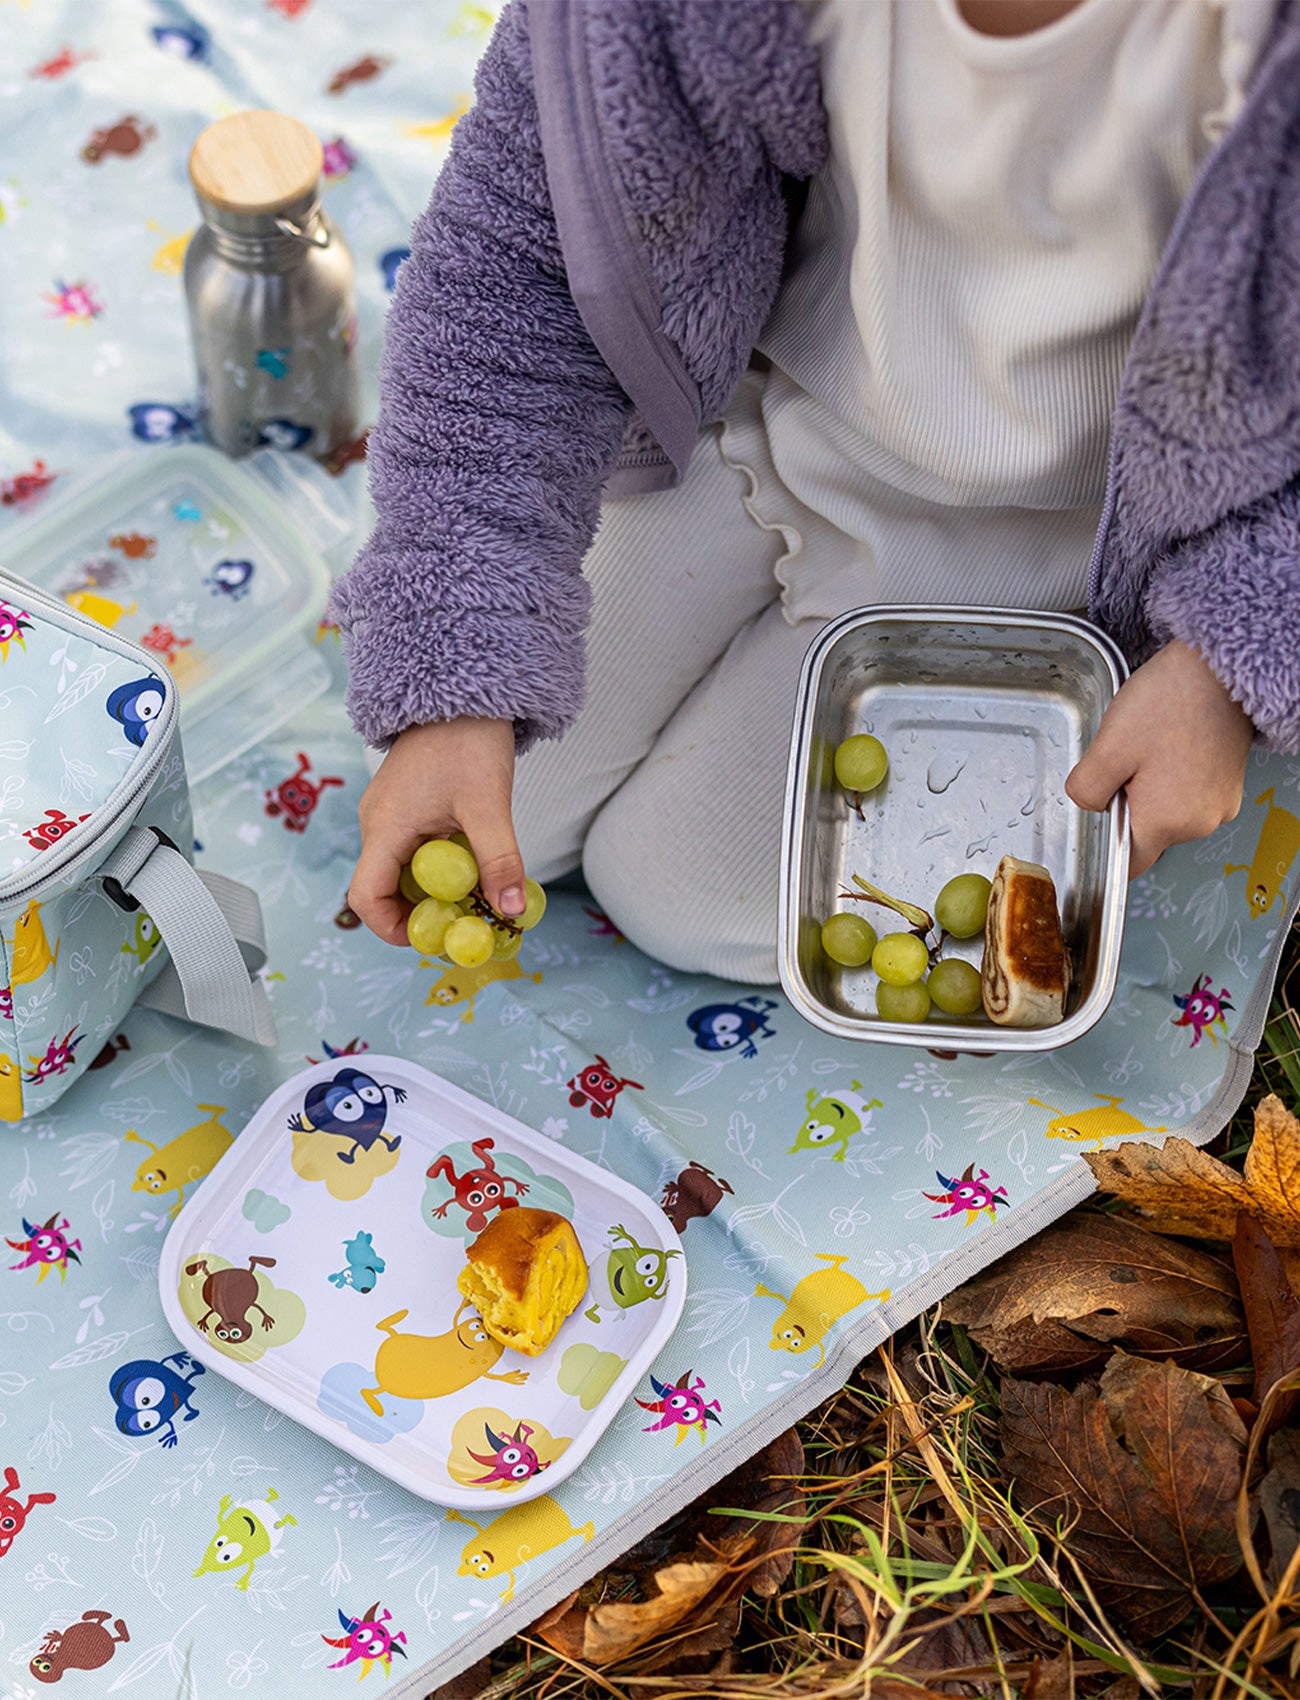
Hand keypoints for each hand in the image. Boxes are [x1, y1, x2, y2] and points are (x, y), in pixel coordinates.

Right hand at [349, 717, 525, 944]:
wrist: (463, 688)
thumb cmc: (468, 740)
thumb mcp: (489, 806)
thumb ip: (499, 862)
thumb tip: (511, 911)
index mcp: (384, 827)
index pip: (365, 897)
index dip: (392, 928)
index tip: (433, 937)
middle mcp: (378, 824)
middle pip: (386, 889)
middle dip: (424, 913)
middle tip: (468, 923)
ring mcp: (391, 815)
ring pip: (404, 871)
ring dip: (437, 890)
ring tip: (478, 895)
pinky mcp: (407, 806)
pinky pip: (415, 851)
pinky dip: (441, 867)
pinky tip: (475, 865)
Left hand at [1065, 639, 1253, 877]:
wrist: (1220, 667)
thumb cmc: (1170, 702)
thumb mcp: (1108, 748)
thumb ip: (1086, 790)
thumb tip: (1088, 805)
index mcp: (1167, 822)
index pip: (1127, 863)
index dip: (1106, 841)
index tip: (1100, 810)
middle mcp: (1200, 823)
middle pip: (1146, 833)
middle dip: (1127, 803)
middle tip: (1125, 759)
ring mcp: (1219, 803)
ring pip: (1167, 811)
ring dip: (1149, 787)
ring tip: (1151, 745)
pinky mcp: (1228, 784)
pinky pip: (1188, 793)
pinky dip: (1173, 776)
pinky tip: (1169, 743)